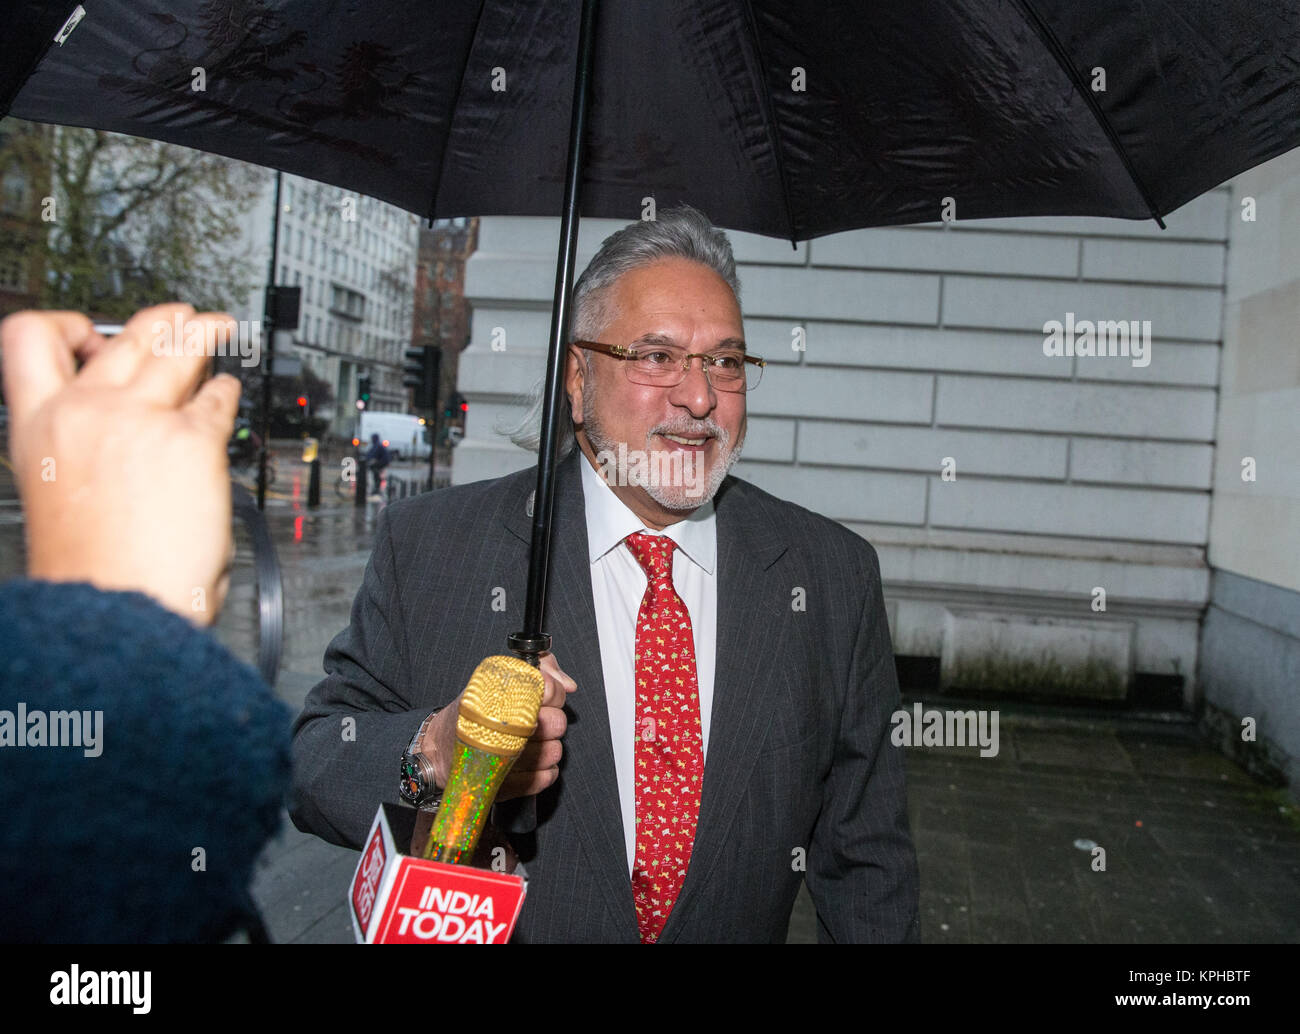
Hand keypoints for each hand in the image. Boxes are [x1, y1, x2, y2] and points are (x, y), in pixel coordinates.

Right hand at [1, 304, 242, 624]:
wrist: (117, 609)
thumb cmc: (94, 571)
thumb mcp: (61, 491)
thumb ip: (83, 447)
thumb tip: (122, 419)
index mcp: (37, 427)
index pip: (29, 339)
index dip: (65, 325)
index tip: (93, 332)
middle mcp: (85, 411)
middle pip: (124, 336)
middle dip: (159, 321)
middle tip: (182, 321)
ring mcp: (140, 419)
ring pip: (178, 349)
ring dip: (203, 333)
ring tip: (218, 330)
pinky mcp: (193, 439)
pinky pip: (217, 398)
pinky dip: (228, 391)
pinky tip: (230, 394)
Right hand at [423, 651, 576, 799]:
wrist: (438, 750)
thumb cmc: (473, 715)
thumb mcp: (499, 680)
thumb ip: (540, 669)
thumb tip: (568, 685)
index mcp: (500, 696)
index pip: (548, 689)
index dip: (553, 694)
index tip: (544, 698)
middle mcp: (501, 728)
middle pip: (556, 723)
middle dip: (553, 721)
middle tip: (537, 722)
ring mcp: (502, 760)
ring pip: (553, 752)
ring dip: (549, 748)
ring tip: (532, 743)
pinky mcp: (504, 786)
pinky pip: (545, 778)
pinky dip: (544, 771)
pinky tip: (531, 763)